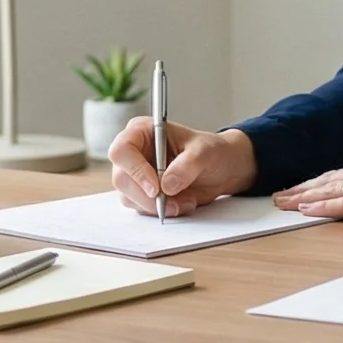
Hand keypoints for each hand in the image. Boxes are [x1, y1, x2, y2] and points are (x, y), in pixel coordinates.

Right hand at [110, 118, 256, 217]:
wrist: (220, 169)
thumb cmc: (211, 152)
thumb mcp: (205, 152)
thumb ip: (187, 165)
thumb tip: (166, 185)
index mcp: (141, 131)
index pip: (122, 151)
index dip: (135, 170)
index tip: (156, 187)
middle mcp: (133, 153)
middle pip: (121, 179)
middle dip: (147, 196)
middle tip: (172, 203)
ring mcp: (135, 175)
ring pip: (129, 198)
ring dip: (157, 206)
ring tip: (185, 201)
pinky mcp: (141, 193)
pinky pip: (141, 208)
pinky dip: (161, 211)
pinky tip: (181, 204)